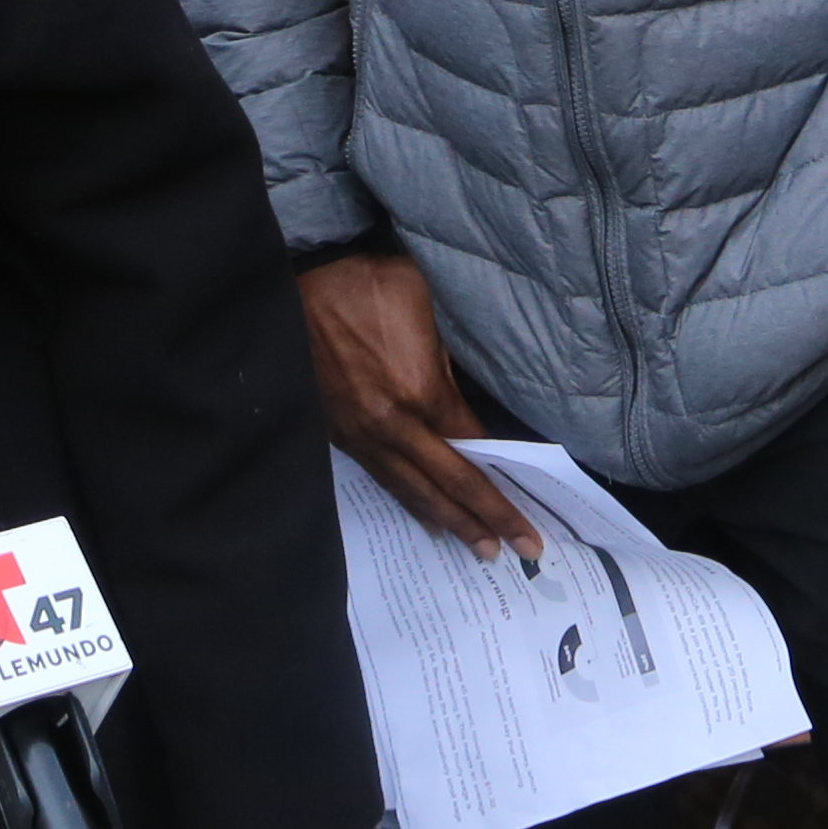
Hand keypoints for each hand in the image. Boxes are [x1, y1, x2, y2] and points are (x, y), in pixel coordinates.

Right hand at [300, 251, 541, 561]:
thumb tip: (461, 402)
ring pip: (412, 491)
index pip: (470, 449)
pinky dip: (409, 502)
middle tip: (524, 549)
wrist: (300, 279)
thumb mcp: (425, 308)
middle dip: (488, 518)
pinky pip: (381, 478)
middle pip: (448, 483)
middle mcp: (392, 425)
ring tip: (480, 546)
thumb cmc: (369, 281)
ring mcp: (361, 434)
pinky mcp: (338, 434)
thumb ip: (447, 364)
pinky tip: (427, 517)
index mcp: (419, 391)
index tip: (527, 505)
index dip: (501, 481)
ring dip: (450, 521)